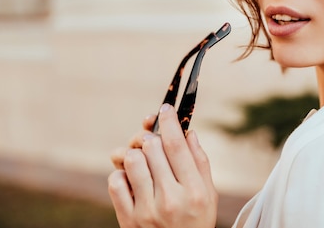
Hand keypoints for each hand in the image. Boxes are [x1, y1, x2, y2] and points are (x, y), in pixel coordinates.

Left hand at [107, 104, 217, 227]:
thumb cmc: (196, 223)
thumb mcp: (208, 195)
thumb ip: (200, 163)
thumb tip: (189, 133)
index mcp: (194, 190)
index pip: (177, 145)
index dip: (169, 121)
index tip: (164, 108)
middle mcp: (170, 199)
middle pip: (152, 148)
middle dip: (151, 137)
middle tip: (153, 139)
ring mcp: (146, 210)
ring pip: (132, 161)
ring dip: (136, 153)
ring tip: (144, 160)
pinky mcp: (128, 219)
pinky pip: (115, 182)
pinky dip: (121, 174)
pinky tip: (132, 179)